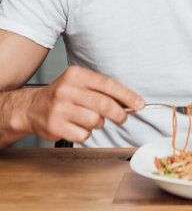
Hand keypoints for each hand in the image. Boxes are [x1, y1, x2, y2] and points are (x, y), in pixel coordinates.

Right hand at [26, 66, 144, 143]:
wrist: (32, 107)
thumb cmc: (63, 96)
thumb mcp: (80, 84)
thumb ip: (103, 91)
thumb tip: (130, 102)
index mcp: (76, 75)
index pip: (108, 84)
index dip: (127, 95)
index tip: (139, 104)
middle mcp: (67, 90)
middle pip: (104, 104)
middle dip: (119, 114)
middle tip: (123, 118)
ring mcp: (60, 108)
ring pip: (95, 121)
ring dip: (98, 124)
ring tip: (90, 120)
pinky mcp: (55, 126)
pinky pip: (83, 134)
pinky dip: (85, 133)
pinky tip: (77, 127)